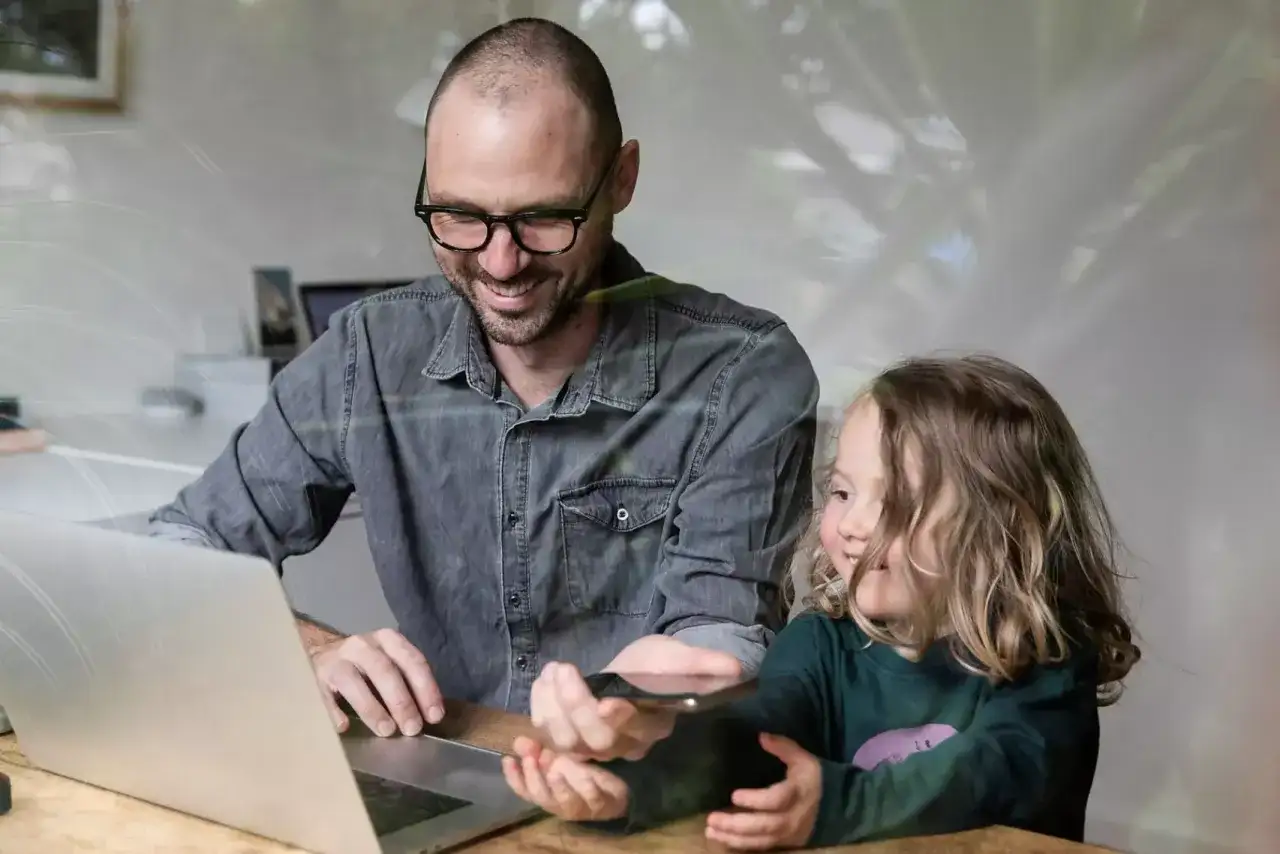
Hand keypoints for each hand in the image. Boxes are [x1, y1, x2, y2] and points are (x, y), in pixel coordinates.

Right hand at [310, 628, 443, 736]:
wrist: (317, 653)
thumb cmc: (363, 666)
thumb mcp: (387, 664)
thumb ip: (406, 683)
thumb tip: (429, 716)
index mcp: (387, 640)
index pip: (412, 661)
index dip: (426, 689)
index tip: (434, 716)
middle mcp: (362, 645)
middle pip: (385, 670)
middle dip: (402, 702)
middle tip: (412, 729)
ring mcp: (336, 659)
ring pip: (354, 681)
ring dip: (372, 708)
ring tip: (386, 731)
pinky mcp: (314, 676)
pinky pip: (323, 695)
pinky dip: (334, 711)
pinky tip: (344, 727)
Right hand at [502, 735, 628, 821]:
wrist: (614, 789)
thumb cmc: (580, 773)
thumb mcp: (558, 757)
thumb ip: (537, 750)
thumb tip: (518, 741)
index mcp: (546, 793)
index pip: (524, 789)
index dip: (514, 777)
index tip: (508, 759)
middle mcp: (559, 805)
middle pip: (541, 797)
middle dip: (535, 778)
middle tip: (531, 758)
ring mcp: (579, 808)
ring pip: (565, 803)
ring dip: (558, 787)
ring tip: (555, 770)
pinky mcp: (600, 806)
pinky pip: (593, 800)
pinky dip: (587, 788)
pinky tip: (585, 775)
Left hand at [530, 635, 740, 761]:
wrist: (639, 668)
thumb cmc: (660, 665)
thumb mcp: (683, 657)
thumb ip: (706, 664)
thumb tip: (736, 668)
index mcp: (652, 725)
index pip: (633, 731)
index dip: (618, 719)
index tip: (608, 700)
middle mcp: (623, 742)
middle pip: (595, 741)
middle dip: (575, 706)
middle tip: (565, 670)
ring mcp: (593, 741)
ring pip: (566, 740)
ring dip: (552, 706)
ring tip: (554, 670)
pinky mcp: (570, 733)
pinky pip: (547, 731)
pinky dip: (539, 705)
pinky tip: (544, 679)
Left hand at [705, 733, 820, 850]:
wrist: (837, 805)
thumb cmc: (814, 778)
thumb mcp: (803, 758)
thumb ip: (783, 747)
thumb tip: (761, 736)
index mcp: (796, 793)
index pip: (775, 800)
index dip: (755, 800)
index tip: (734, 795)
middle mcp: (791, 817)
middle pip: (763, 825)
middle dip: (735, 824)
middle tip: (712, 819)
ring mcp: (788, 833)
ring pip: (760, 840)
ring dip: (733, 838)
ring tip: (711, 831)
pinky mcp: (785, 842)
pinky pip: (762, 846)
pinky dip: (742, 844)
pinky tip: (724, 839)